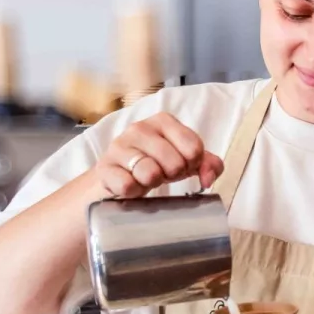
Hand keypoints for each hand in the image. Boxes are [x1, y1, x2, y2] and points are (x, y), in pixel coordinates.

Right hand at [94, 113, 223, 197]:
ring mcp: (119, 147)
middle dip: (172, 175)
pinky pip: (127, 185)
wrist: (118, 176)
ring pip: (150, 173)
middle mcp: (139, 128)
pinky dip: (134, 192)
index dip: (192, 164)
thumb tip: (209, 177)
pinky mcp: (105, 168)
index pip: (194, 147)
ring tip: (146, 179)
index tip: (182, 166)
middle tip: (162, 174)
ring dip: (152, 183)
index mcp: (163, 121)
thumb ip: (208, 164)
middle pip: (175, 163)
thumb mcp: (185, 160)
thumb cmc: (156, 164)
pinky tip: (132, 187)